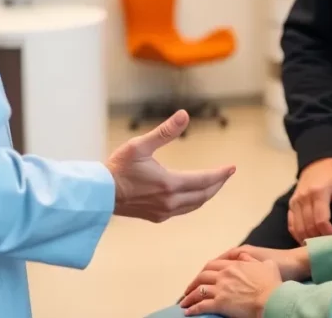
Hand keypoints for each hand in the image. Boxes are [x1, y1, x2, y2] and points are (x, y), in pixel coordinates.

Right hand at [105, 110, 234, 221]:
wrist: (99, 194)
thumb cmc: (118, 168)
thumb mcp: (140, 145)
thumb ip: (165, 131)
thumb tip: (184, 114)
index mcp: (169, 184)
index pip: (204, 180)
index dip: (220, 174)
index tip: (232, 168)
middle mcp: (170, 201)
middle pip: (203, 195)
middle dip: (217, 184)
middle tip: (226, 174)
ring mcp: (163, 212)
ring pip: (194, 205)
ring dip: (207, 194)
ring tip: (214, 184)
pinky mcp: (156, 217)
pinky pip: (183, 210)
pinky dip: (193, 202)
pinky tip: (192, 195)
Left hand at [180, 254, 281, 317]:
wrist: (273, 299)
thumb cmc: (272, 284)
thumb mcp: (266, 265)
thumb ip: (254, 261)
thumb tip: (248, 258)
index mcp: (234, 265)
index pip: (214, 265)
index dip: (205, 271)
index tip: (201, 276)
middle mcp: (224, 275)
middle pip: (203, 276)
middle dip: (193, 283)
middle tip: (188, 290)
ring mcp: (221, 289)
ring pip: (199, 291)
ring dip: (190, 297)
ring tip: (184, 303)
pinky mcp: (220, 303)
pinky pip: (202, 306)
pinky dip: (193, 309)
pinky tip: (188, 312)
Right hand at [288, 157, 331, 242]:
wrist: (318, 160)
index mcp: (319, 192)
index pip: (321, 220)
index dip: (328, 234)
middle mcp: (304, 197)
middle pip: (308, 226)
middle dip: (318, 239)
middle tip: (328, 245)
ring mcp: (295, 201)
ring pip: (298, 227)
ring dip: (307, 239)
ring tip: (318, 245)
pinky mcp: (291, 203)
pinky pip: (291, 224)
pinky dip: (297, 234)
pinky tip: (306, 240)